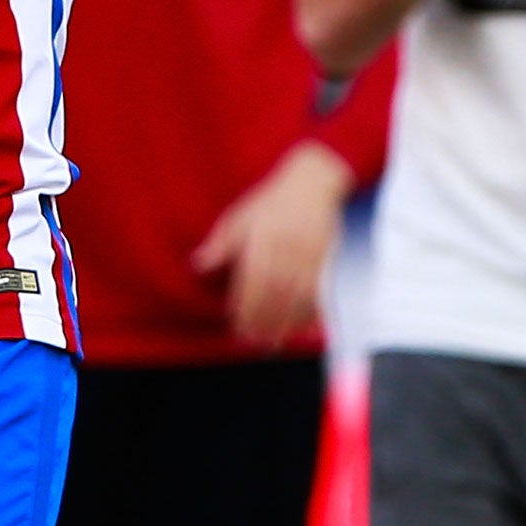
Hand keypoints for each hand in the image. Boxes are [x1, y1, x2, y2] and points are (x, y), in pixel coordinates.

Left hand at [191, 141, 352, 348]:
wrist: (312, 183)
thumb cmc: (271, 202)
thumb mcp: (240, 215)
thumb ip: (220, 243)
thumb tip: (198, 264)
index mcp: (263, 236)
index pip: (253, 278)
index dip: (245, 304)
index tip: (236, 323)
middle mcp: (288, 246)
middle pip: (275, 292)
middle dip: (264, 319)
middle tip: (252, 341)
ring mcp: (310, 254)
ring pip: (298, 296)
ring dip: (286, 323)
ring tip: (272, 342)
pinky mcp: (327, 260)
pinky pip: (319, 292)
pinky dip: (308, 314)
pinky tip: (298, 329)